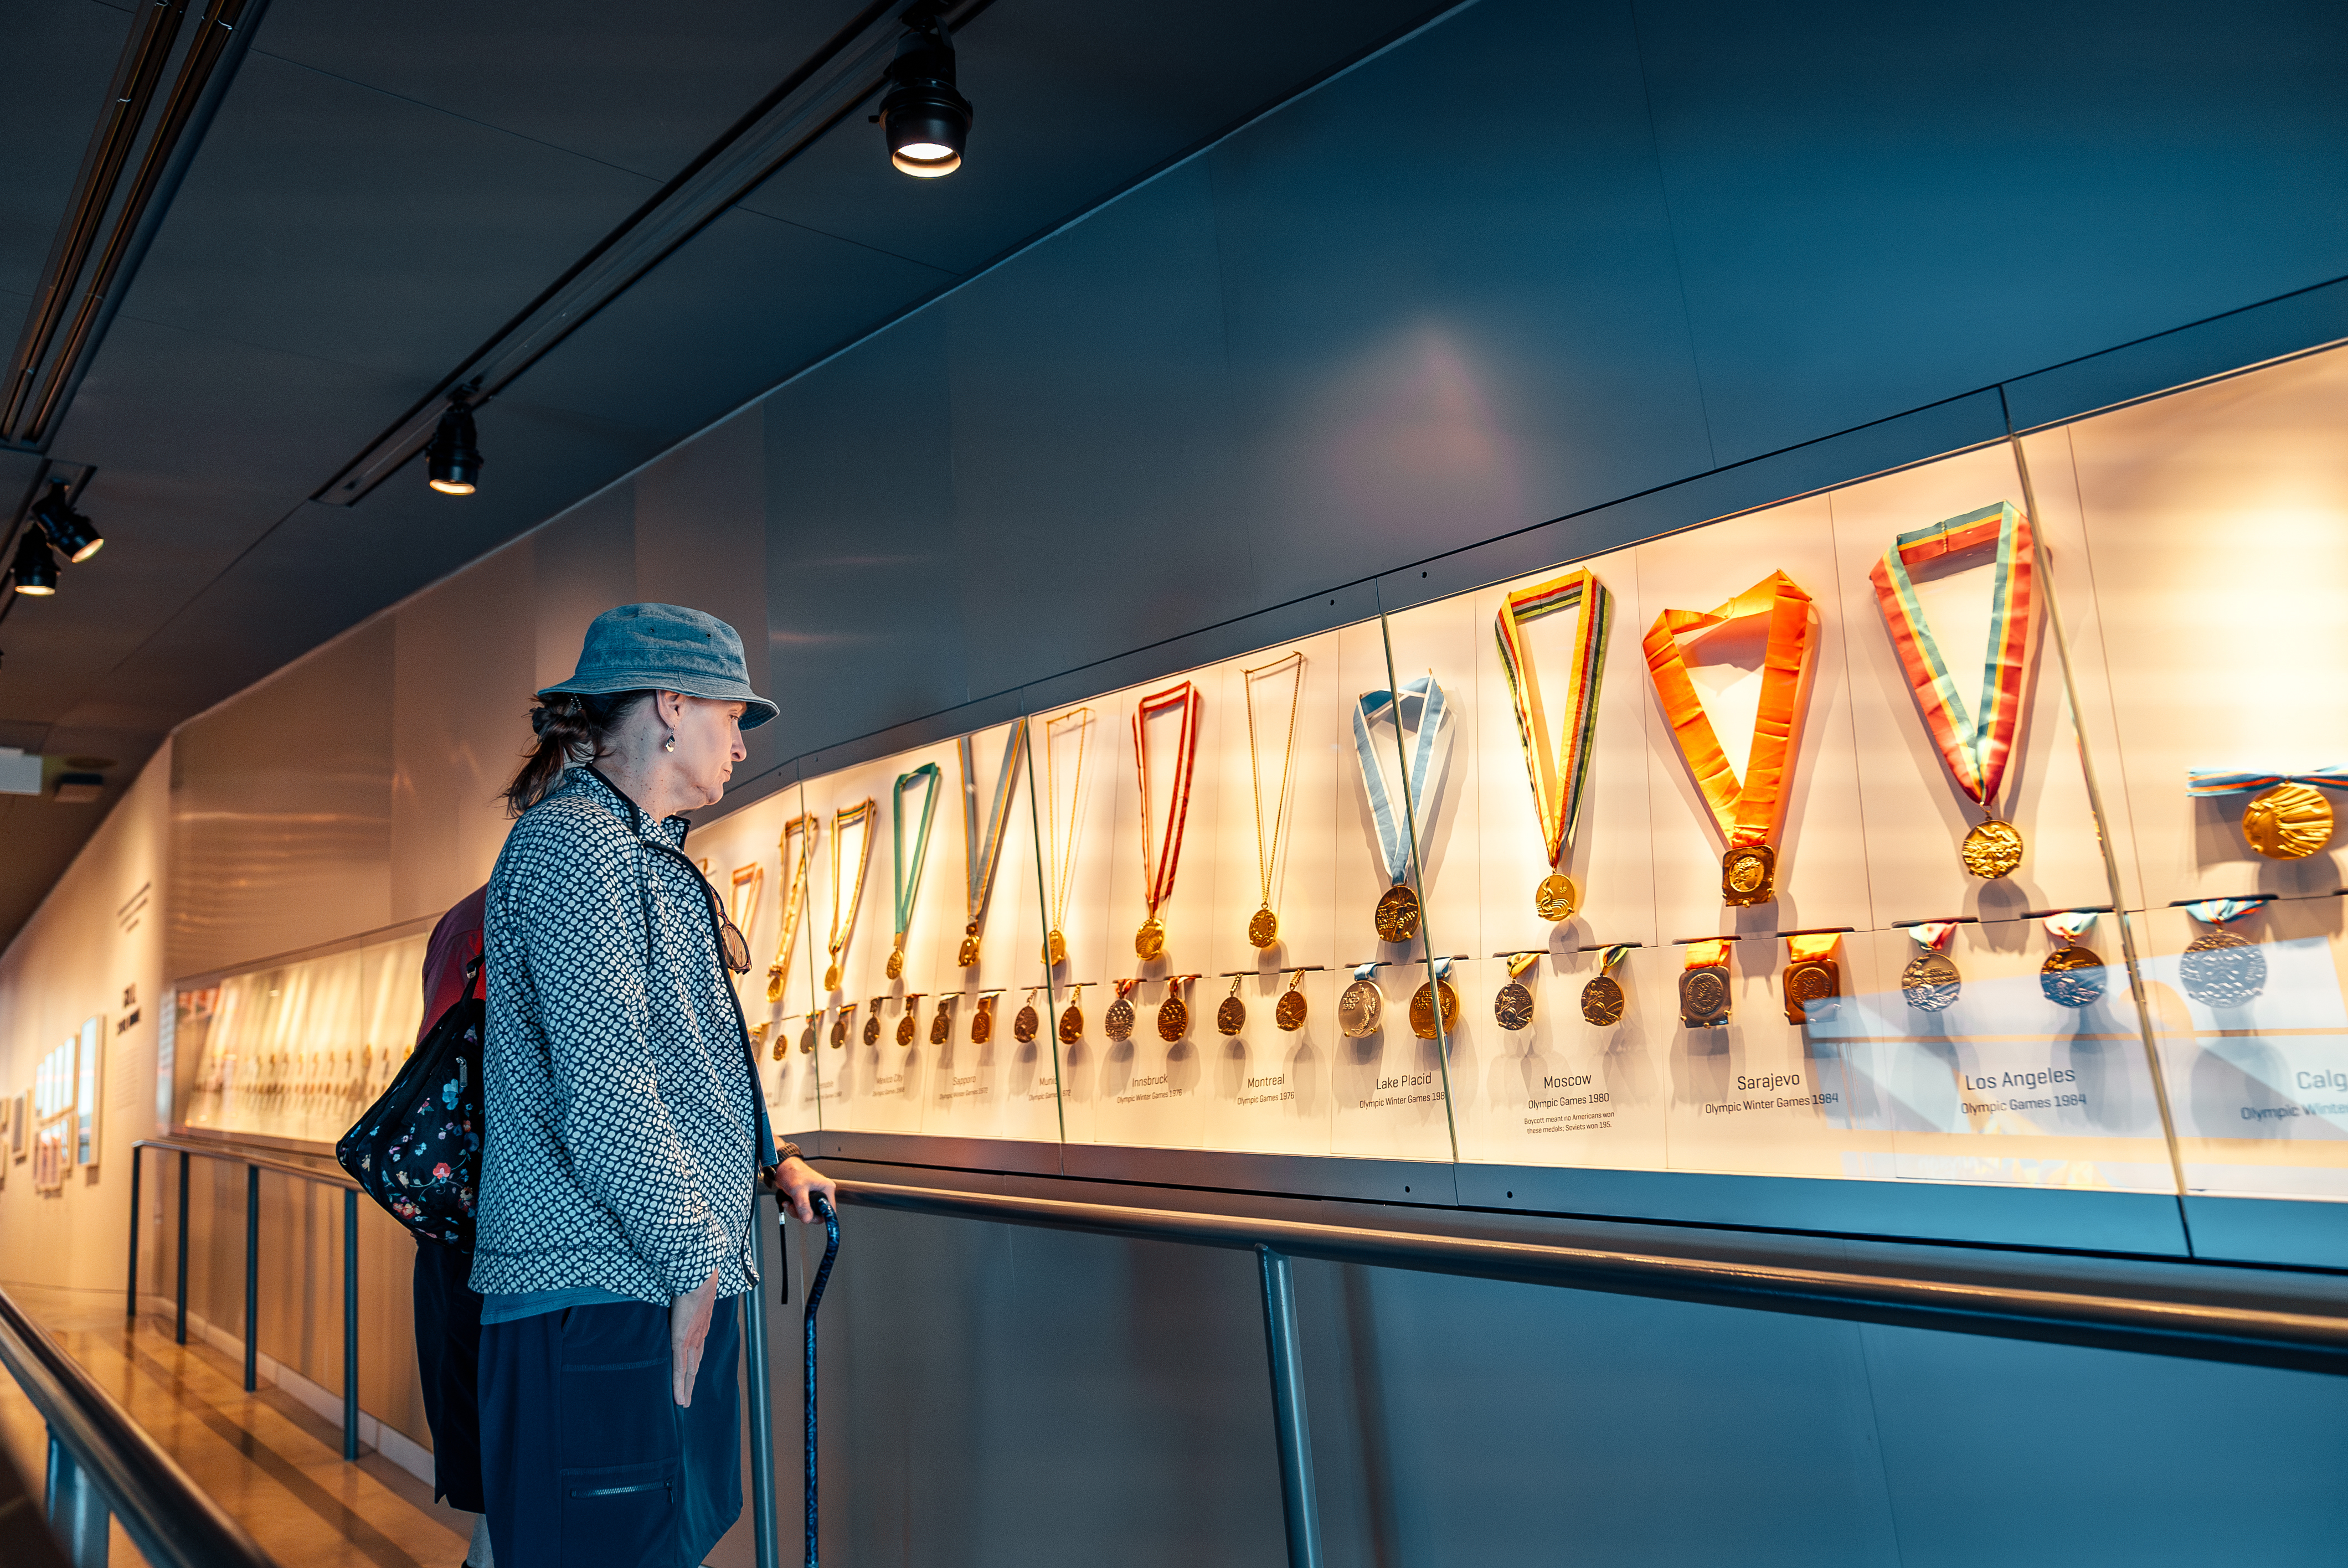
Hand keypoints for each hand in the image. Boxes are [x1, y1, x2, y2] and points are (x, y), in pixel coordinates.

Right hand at [669, 1266, 717, 1406]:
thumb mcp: (691, 1296)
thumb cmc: (694, 1282)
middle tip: (687, 1400)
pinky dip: (679, 1384)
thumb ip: (685, 1304)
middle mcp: (698, 1336)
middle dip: (691, 1383)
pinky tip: (678, 1397)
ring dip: (686, 1388)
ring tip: (683, 1403)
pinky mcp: (681, 1341)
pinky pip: (679, 1367)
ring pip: (689, 1371)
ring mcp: (691, 1340)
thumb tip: (679, 1300)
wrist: (699, 1277)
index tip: (691, 1376)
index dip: (694, 1365)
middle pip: (695, 1366)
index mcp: (701, 1326)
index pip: (697, 1351)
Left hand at [761, 1155, 836, 1222]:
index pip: (830, 1210)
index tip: (811, 1218)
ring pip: (808, 1213)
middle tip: (796, 1208)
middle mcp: (822, 1193)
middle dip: (804, 1213)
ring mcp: (813, 1196)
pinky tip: (789, 1202)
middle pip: (817, 1214)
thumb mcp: (798, 1189)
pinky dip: (794, 1209)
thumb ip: (803, 1205)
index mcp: (826, 1188)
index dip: (820, 1216)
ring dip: (796, 1211)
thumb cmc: (792, 1171)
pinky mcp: (806, 1198)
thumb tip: (807, 1219)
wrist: (782, 1167)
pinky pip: (802, 1210)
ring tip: (790, 1204)